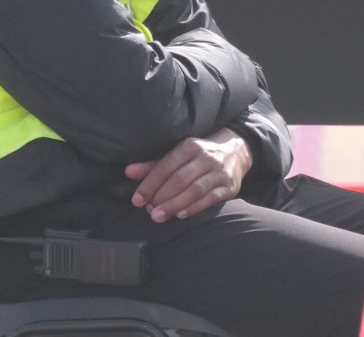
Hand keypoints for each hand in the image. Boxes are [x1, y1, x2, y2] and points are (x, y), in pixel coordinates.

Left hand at [124, 128, 252, 222]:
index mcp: (189, 146)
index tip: (137, 199)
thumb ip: (154, 165)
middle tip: (149, 211)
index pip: (166, 166)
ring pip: (195, 190)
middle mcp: (205, 157)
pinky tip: (182, 215)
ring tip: (160, 216)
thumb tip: (128, 172)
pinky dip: (196, 207)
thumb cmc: (199, 156)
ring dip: (175, 204)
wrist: (235, 152)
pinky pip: (211, 198)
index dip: (150, 183)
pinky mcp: (229, 186)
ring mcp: (218, 172)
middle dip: (162, 196)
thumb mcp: (178, 155)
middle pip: (180, 179)